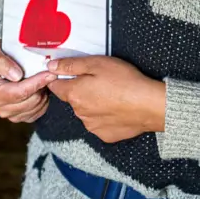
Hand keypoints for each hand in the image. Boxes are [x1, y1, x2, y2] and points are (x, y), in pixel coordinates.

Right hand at [0, 40, 57, 122]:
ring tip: (40, 78)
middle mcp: (1, 108)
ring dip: (43, 91)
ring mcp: (11, 115)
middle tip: (45, 73)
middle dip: (41, 86)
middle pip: (32, 101)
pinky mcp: (21, 117)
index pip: (20, 92)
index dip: (37, 82)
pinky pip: (40, 111)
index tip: (49, 72)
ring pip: (38, 106)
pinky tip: (39, 88)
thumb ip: (0, 62)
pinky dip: (43, 100)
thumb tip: (16, 75)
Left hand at [46, 56, 166, 143]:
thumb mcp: (96, 63)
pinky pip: (99, 123)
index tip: (71, 73)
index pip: (55, 86)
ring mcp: (92, 126)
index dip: (60, 77)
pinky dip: (104, 116)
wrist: (149, 105)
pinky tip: (117, 108)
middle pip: (72, 99)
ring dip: (93, 104)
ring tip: (112, 95)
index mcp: (74, 94)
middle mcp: (79, 113)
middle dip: (81, 90)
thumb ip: (70, 65)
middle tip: (100, 81)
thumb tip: (50, 66)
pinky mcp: (105, 135)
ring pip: (86, 112)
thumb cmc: (124, 80)